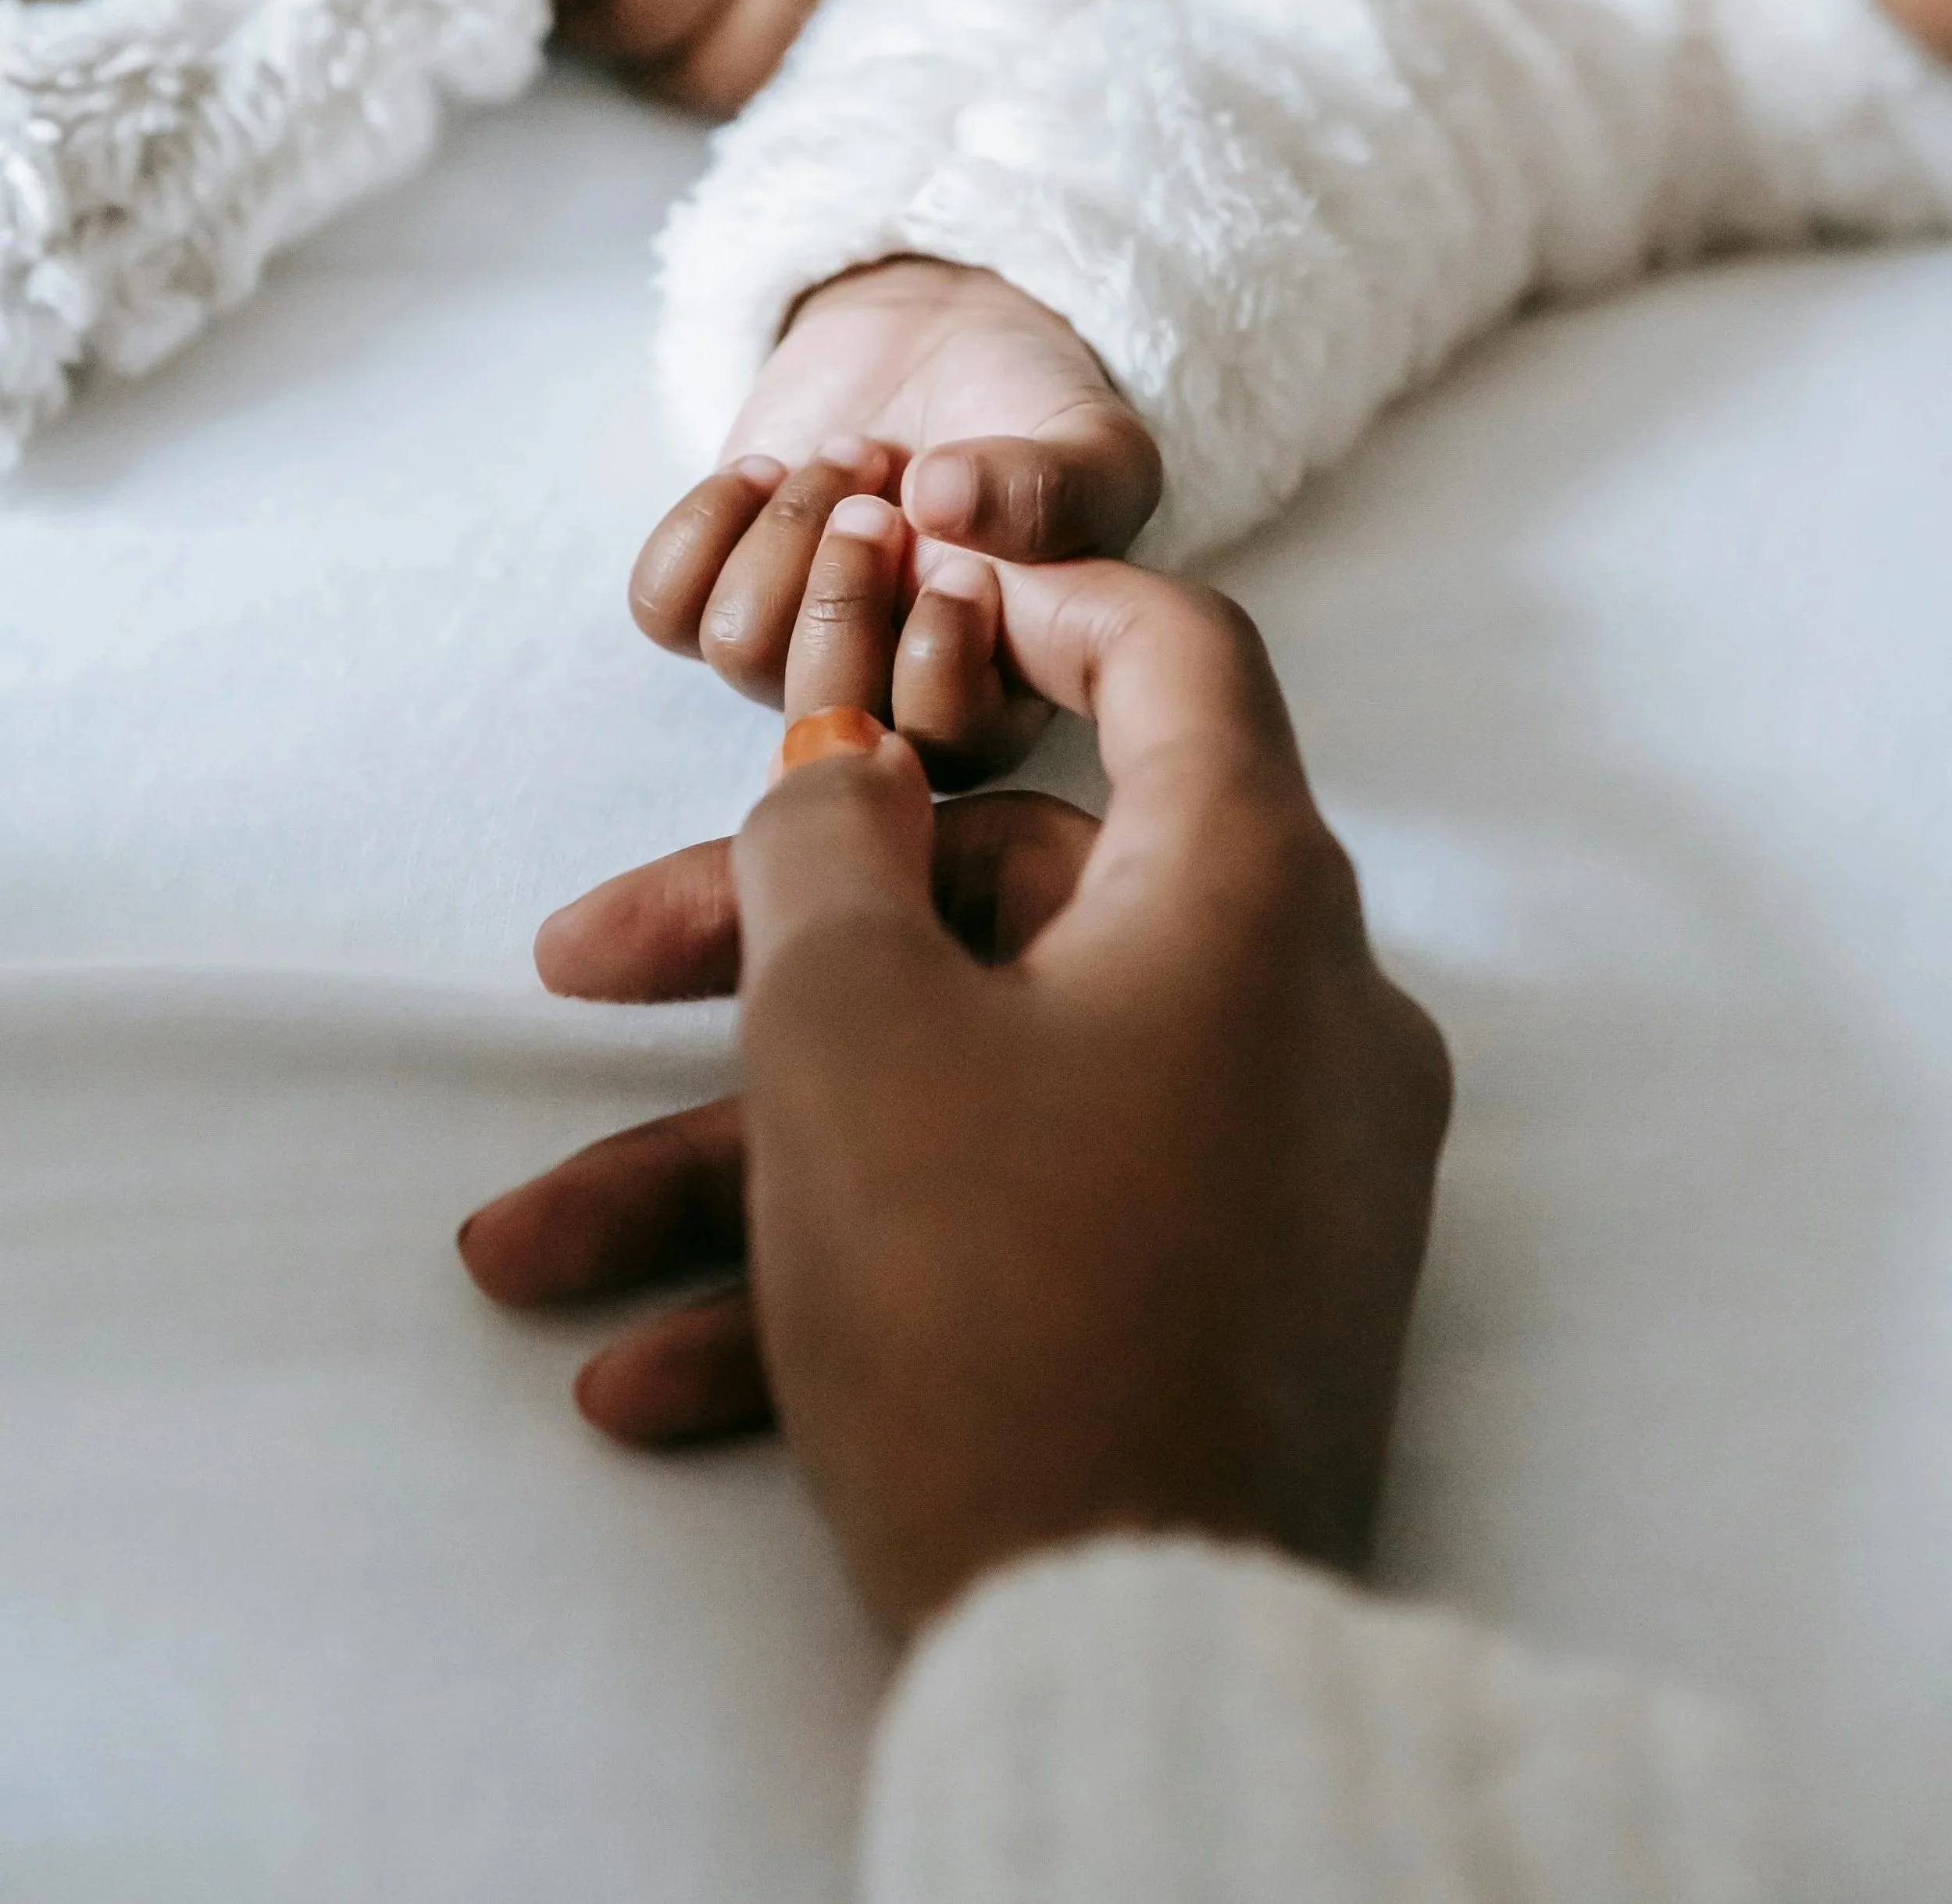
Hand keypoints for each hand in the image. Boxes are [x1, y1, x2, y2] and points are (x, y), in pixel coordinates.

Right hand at [460, 553, 1451, 1643]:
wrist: (1130, 1659)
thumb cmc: (992, 1297)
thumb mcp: (851, 1031)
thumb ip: (824, 848)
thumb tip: (844, 773)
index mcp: (1246, 895)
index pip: (1172, 658)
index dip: (1029, 594)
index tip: (902, 591)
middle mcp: (1289, 1009)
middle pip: (1003, 898)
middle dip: (764, 948)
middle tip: (573, 974)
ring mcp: (1265, 1165)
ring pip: (977, 1084)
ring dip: (755, 1153)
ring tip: (539, 1255)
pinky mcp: (1219, 1297)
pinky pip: (1029, 1214)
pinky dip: (861, 1262)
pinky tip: (657, 1380)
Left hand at [629, 256, 1161, 783]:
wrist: (939, 341)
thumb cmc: (1030, 412)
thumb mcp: (1093, 444)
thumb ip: (1056, 488)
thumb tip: (940, 505)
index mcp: (999, 697)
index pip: (944, 752)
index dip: (936, 659)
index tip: (961, 560)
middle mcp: (888, 699)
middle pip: (822, 719)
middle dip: (844, 592)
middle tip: (883, 497)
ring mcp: (793, 653)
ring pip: (739, 651)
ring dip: (789, 528)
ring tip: (851, 455)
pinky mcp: (715, 594)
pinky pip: (660, 606)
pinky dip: (704, 521)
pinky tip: (765, 471)